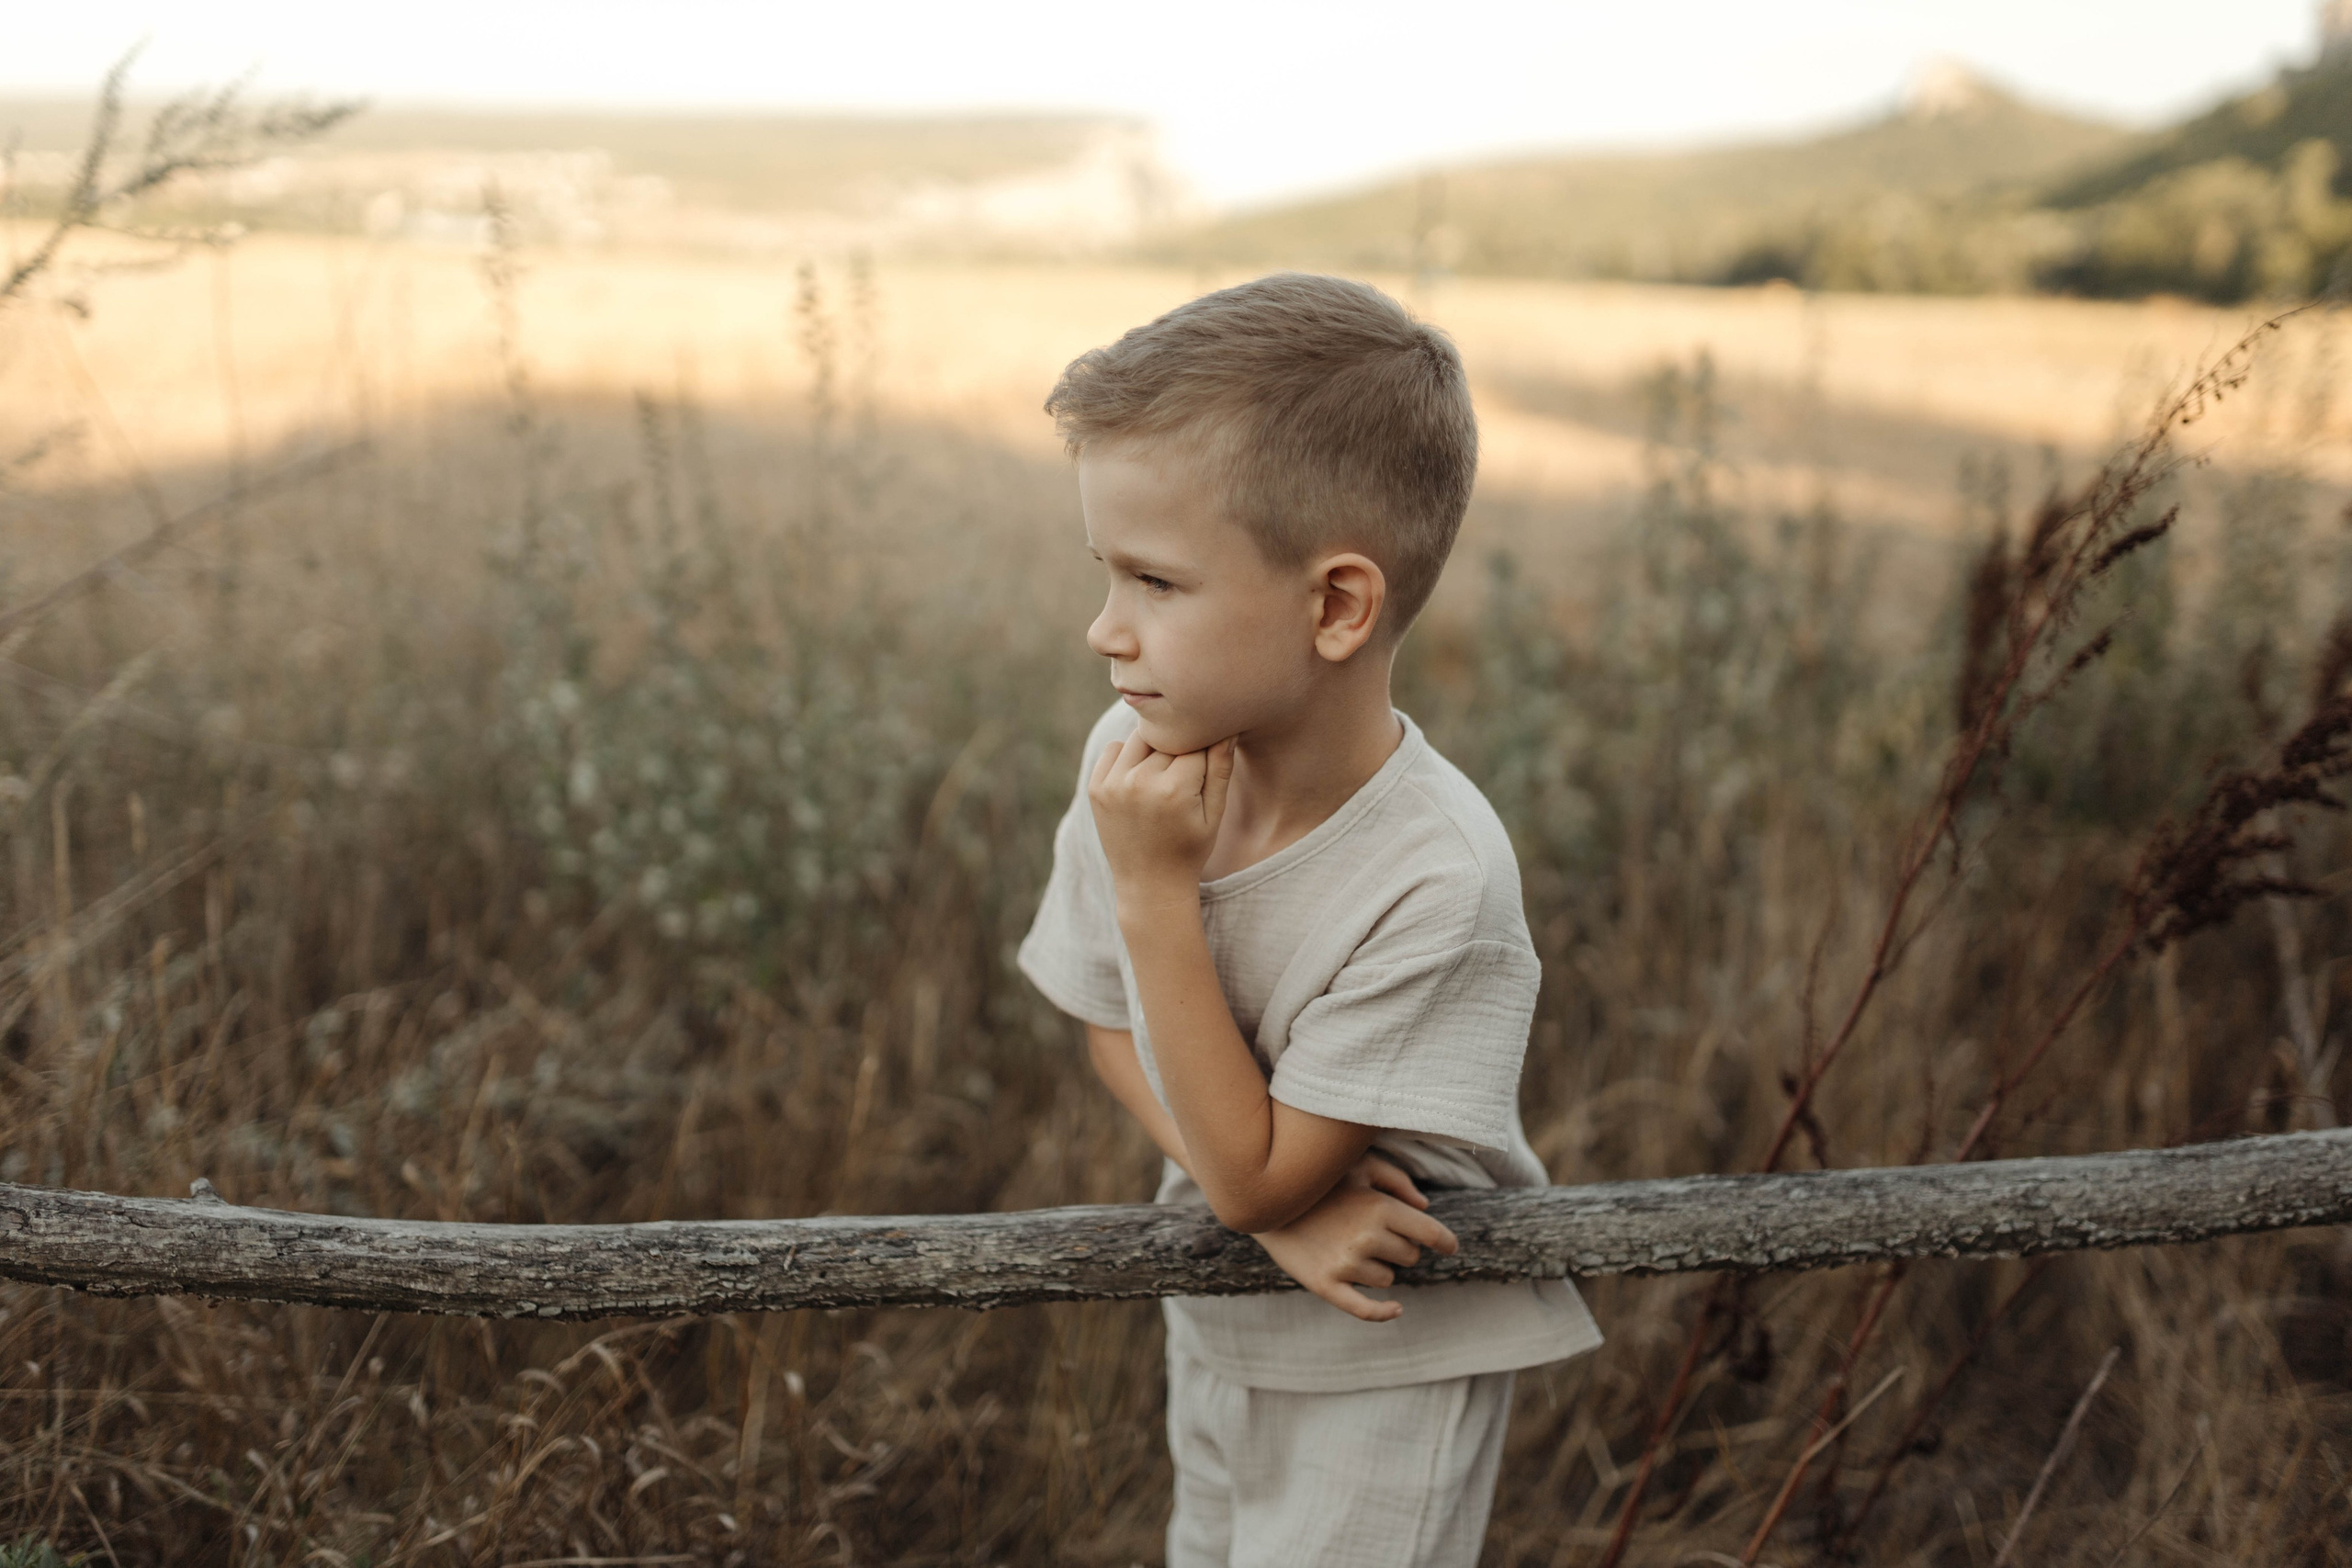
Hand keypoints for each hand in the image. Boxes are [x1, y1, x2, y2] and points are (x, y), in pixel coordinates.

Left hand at [1088, 732, 1235, 904]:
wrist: (1149, 884)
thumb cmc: (1189, 849)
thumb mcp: (1215, 813)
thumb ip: (1221, 768)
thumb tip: (1226, 728)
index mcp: (1174, 790)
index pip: (1196, 744)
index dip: (1204, 755)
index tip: (1203, 773)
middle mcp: (1139, 783)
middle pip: (1167, 738)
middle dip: (1179, 751)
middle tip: (1183, 778)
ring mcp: (1113, 785)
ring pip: (1140, 737)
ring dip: (1154, 749)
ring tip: (1162, 776)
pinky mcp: (1095, 788)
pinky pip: (1115, 749)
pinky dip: (1128, 755)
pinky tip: (1140, 779)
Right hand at [1251, 1154, 1457, 1322]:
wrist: (1265, 1200)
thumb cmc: (1320, 1180)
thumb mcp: (1360, 1166)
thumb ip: (1397, 1180)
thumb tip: (1426, 1204)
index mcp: (1380, 1208)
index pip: (1431, 1234)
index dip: (1446, 1242)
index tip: (1449, 1246)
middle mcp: (1367, 1238)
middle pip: (1410, 1257)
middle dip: (1401, 1247)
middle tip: (1375, 1233)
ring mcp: (1346, 1265)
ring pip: (1388, 1279)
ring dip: (1380, 1267)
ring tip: (1351, 1246)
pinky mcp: (1325, 1285)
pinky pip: (1365, 1310)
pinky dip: (1384, 1312)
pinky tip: (1397, 1310)